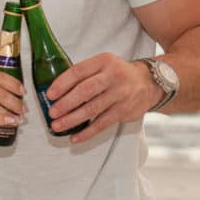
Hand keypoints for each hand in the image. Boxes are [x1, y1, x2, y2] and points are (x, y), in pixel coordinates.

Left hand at [45, 53, 159, 142]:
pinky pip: (102, 124)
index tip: (50, 94)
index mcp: (104, 62)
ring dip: (72, 119)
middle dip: (66, 103)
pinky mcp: (124, 111)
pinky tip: (76, 137)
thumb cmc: (119, 73)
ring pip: (92, 109)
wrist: (149, 83)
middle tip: (52, 112)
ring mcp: (120, 95)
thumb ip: (85, 73)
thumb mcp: (104, 64)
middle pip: (86, 91)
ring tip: (58, 126)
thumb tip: (58, 90)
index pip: (79, 71)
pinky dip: (87, 132)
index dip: (62, 83)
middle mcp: (113, 77)